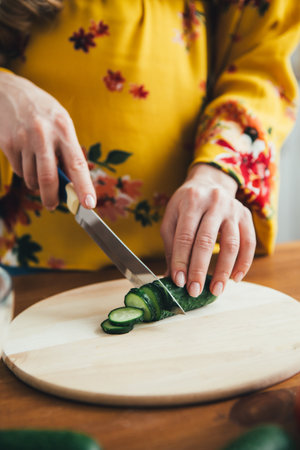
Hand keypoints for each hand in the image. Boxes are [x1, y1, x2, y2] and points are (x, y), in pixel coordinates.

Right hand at [0, 71, 95, 209]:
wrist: (7, 91)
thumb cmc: (42, 110)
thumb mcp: (61, 122)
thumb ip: (67, 150)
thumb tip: (71, 182)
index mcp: (63, 128)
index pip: (76, 164)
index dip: (83, 187)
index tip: (89, 204)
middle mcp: (43, 134)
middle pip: (48, 178)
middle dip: (52, 198)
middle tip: (54, 206)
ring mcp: (23, 140)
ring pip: (32, 178)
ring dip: (37, 185)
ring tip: (39, 174)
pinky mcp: (8, 144)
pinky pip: (19, 171)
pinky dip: (25, 173)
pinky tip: (27, 160)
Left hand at [160, 163, 255, 296]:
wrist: (210, 182)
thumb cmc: (186, 204)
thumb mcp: (172, 218)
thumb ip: (171, 246)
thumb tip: (172, 277)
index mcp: (191, 201)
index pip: (185, 236)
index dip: (181, 260)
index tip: (179, 281)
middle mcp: (213, 203)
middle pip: (207, 241)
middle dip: (200, 269)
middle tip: (195, 291)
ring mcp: (232, 209)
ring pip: (231, 244)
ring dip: (223, 270)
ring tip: (216, 290)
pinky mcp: (246, 216)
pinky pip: (249, 243)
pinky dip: (243, 263)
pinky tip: (235, 278)